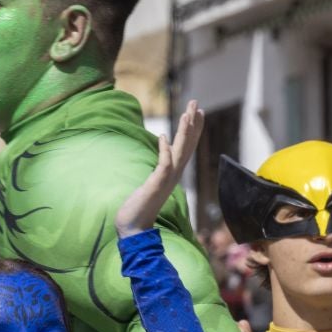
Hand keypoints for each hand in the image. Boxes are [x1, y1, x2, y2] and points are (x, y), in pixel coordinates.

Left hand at [116, 99, 203, 238]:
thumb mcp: (152, 182)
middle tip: (197, 104)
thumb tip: (162, 156)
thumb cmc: (140, 207)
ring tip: (187, 114)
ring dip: (185, 133)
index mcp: (173, 173)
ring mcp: (167, 180)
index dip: (193, 129)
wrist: (134, 228)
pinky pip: (164, 164)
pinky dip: (165, 150)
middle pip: (187, 145)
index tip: (197, 112)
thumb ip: (159, 169)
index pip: (186, 147)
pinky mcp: (157, 185)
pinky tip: (162, 136)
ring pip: (180, 152)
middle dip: (193, 124)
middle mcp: (174, 175)